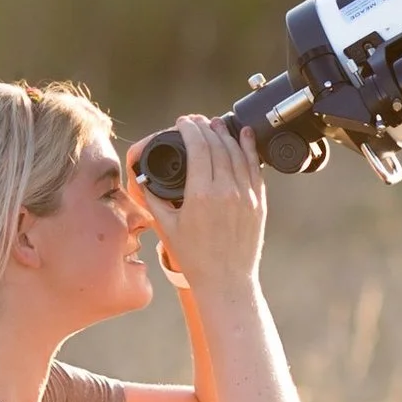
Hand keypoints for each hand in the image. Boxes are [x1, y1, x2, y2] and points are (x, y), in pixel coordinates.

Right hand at [129, 115, 266, 293]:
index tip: (183, 122)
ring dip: (226, 133)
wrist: (227, 280)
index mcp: (201, 195)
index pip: (197, 146)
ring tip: (215, 124)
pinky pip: (255, 167)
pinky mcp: (260, 202)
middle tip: (196, 121)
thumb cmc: (195, 258)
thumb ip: (153, 198)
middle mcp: (226, 191)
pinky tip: (245, 135)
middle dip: (205, 127)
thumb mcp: (167, 227)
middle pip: (217, 144)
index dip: (190, 128)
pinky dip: (249, 148)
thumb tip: (141, 178)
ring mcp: (247, 195)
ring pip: (237, 152)